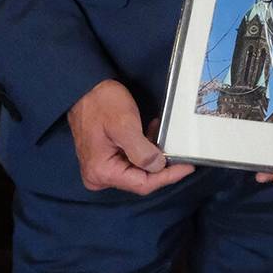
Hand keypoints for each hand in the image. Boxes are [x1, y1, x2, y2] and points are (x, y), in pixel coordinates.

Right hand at [68, 79, 193, 194]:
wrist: (84, 88)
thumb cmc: (102, 103)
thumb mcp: (125, 125)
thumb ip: (142, 152)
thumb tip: (159, 167)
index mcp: (101, 172)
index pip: (142, 184)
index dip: (167, 177)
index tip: (188, 167)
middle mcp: (99, 176)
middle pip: (139, 179)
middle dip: (161, 167)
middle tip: (180, 154)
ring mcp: (101, 168)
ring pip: (137, 170)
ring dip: (153, 155)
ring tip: (165, 136)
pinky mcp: (105, 158)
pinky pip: (129, 160)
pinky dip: (144, 149)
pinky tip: (152, 131)